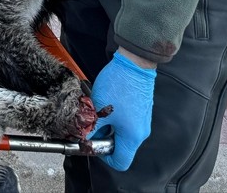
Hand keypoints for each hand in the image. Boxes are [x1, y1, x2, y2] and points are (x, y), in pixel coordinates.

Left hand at [88, 49, 156, 169]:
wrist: (134, 63)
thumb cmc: (119, 85)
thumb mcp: (98, 110)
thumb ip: (91, 129)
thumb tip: (84, 139)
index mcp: (133, 137)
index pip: (120, 162)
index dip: (103, 156)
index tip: (92, 144)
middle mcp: (141, 132)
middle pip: (119, 146)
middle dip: (102, 137)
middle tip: (91, 123)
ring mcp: (142, 120)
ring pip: (121, 132)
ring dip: (107, 124)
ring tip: (97, 109)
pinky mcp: (140, 110)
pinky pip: (125, 120)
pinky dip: (113, 116)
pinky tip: (105, 102)